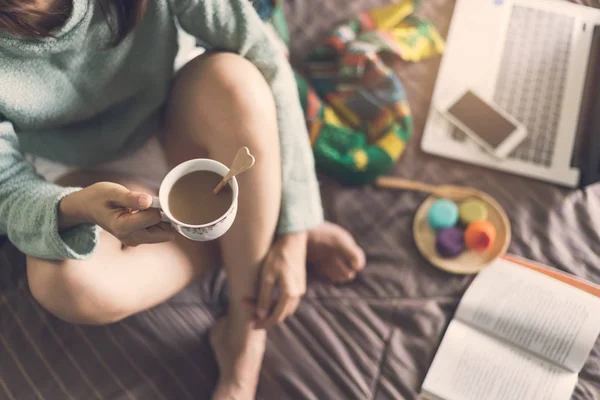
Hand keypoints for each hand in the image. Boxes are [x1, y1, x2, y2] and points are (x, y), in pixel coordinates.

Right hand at [59, 182, 173, 246]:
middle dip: (163, 217)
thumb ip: (131, 198)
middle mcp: (131, 238)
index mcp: (123, 227)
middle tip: (149, 204)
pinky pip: (158, 232)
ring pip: (164, 234)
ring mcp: (135, 241)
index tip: (145, 198)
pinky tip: (142, 213)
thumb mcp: (112, 192)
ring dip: (159, 219)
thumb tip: (148, 201)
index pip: (155, 217)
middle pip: (166, 234)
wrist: (87, 208)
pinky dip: (155, 222)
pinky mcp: (139, 239)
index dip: (156, 205)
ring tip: (142, 208)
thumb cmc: (99, 197)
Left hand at [249, 232, 306, 329]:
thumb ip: (264, 297)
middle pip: (282, 314)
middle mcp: (298, 294)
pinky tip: (269, 298)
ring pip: (286, 308)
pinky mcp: (300, 283)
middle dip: (266, 317)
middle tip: (251, 315)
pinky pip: (290, 300)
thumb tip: (261, 315)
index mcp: (290, 293)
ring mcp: (301, 288)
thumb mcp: (267, 276)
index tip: (252, 325)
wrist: (293, 239)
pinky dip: (279, 303)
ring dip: (273, 310)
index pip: (277, 317)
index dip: (264, 323)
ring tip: (258, 306)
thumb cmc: (278, 255)